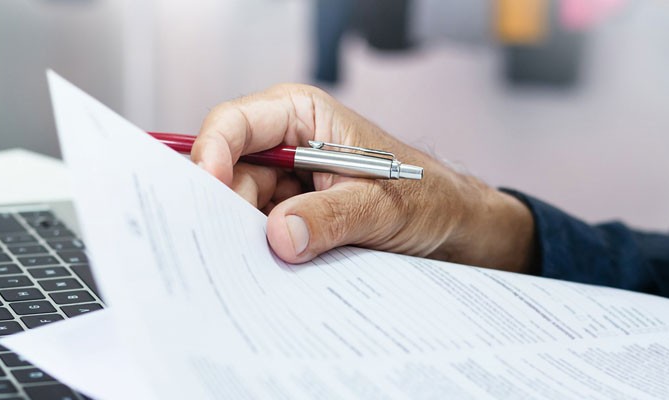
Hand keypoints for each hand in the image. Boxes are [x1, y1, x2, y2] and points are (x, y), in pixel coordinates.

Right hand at [191, 84, 535, 271]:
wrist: (458, 231)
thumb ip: (330, 218)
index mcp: (302, 116)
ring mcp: (287, 185)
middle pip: (229, 174)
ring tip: (260, 268)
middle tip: (232, 251)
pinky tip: (272, 274)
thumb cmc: (429, 199)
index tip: (209, 193)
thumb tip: (279, 236)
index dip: (212, 155)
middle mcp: (286, 145)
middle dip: (230, 211)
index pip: (234, 125)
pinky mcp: (293, 219)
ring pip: (241, 210)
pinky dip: (264, 256)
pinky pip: (262, 236)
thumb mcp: (382, 206)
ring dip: (248, 240)